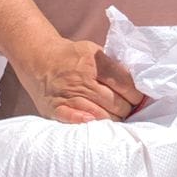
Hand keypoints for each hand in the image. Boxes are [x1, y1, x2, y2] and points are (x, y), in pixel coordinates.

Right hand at [20, 37, 142, 123]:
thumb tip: (135, 81)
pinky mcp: (55, 107)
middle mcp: (82, 80)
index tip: (137, 98)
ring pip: (100, 115)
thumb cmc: (72, 56)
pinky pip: (73, 119)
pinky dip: (86, 123)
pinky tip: (95, 124)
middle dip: (126, 109)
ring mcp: (68, 95)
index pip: (124, 84)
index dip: (135, 95)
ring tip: (116, 119)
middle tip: (127, 110)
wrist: (39, 58)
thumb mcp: (94, 51)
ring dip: (113, 120)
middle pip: (115, 103)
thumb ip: (113, 65)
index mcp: (95, 64)